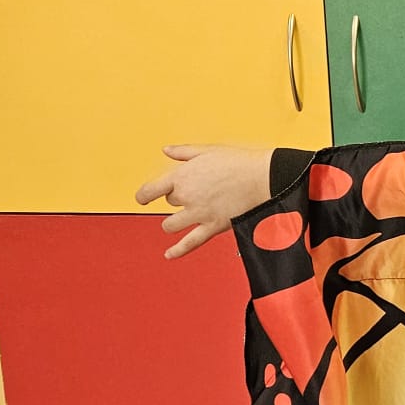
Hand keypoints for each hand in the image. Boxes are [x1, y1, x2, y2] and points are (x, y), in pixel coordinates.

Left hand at [134, 144, 274, 257]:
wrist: (262, 178)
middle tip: (193, 195)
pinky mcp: (212, 226)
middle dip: (177, 200)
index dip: (144, 195)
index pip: (151, 190)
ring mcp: (198, 213)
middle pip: (169, 203)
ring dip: (172, 223)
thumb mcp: (208, 150)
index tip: (142, 199)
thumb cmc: (238, 162)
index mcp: (182, 175)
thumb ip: (184, 152)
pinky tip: (169, 254)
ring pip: (171, 225)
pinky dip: (177, 250)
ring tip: (179, 220)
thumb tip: (167, 150)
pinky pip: (189, 243)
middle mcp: (186, 195)